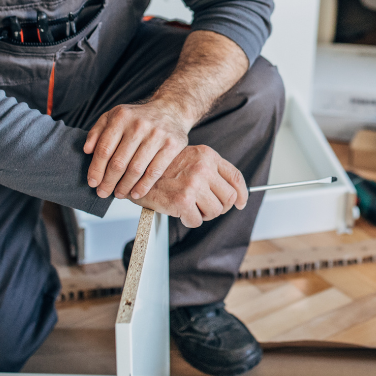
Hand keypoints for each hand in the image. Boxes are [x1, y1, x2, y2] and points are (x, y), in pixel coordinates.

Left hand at [84, 101, 190, 199]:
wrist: (171, 110)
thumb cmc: (138, 117)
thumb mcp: (114, 116)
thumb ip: (97, 131)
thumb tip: (87, 150)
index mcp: (121, 117)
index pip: (104, 149)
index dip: (96, 169)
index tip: (93, 183)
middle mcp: (139, 125)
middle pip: (118, 162)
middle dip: (108, 182)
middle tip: (103, 192)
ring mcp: (157, 135)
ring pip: (135, 169)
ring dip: (124, 186)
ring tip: (118, 194)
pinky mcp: (172, 145)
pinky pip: (154, 171)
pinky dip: (143, 186)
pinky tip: (136, 193)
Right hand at [130, 145, 248, 227]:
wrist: (133, 172)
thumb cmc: (162, 168)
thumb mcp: (190, 159)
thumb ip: (211, 171)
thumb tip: (237, 197)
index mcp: (207, 155)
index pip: (235, 177)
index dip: (242, 194)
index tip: (241, 203)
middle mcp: (202, 167)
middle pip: (229, 198)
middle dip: (219, 207)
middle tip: (205, 207)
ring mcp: (193, 184)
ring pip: (215, 211)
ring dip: (203, 214)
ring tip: (190, 207)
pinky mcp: (182, 200)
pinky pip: (197, 221)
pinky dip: (190, 221)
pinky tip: (180, 212)